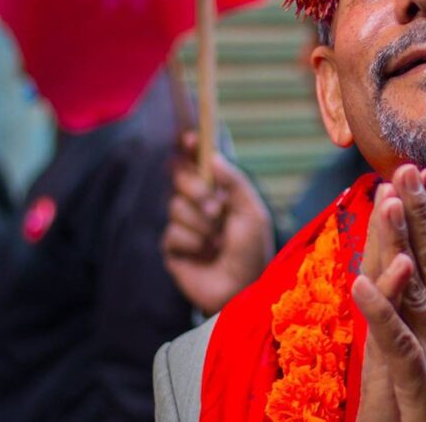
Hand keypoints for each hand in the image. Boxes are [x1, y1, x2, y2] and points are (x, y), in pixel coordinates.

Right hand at [161, 132, 273, 315]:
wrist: (244, 288)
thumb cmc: (253, 250)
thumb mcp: (251, 211)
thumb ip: (234, 182)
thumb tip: (213, 157)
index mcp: (219, 193)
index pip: (198, 164)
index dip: (191, 149)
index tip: (190, 138)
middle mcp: (199, 205)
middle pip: (180, 178)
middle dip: (196, 189)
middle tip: (216, 208)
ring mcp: (185, 225)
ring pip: (175, 207)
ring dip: (201, 225)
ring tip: (218, 241)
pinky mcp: (173, 248)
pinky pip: (172, 234)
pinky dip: (193, 244)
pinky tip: (205, 255)